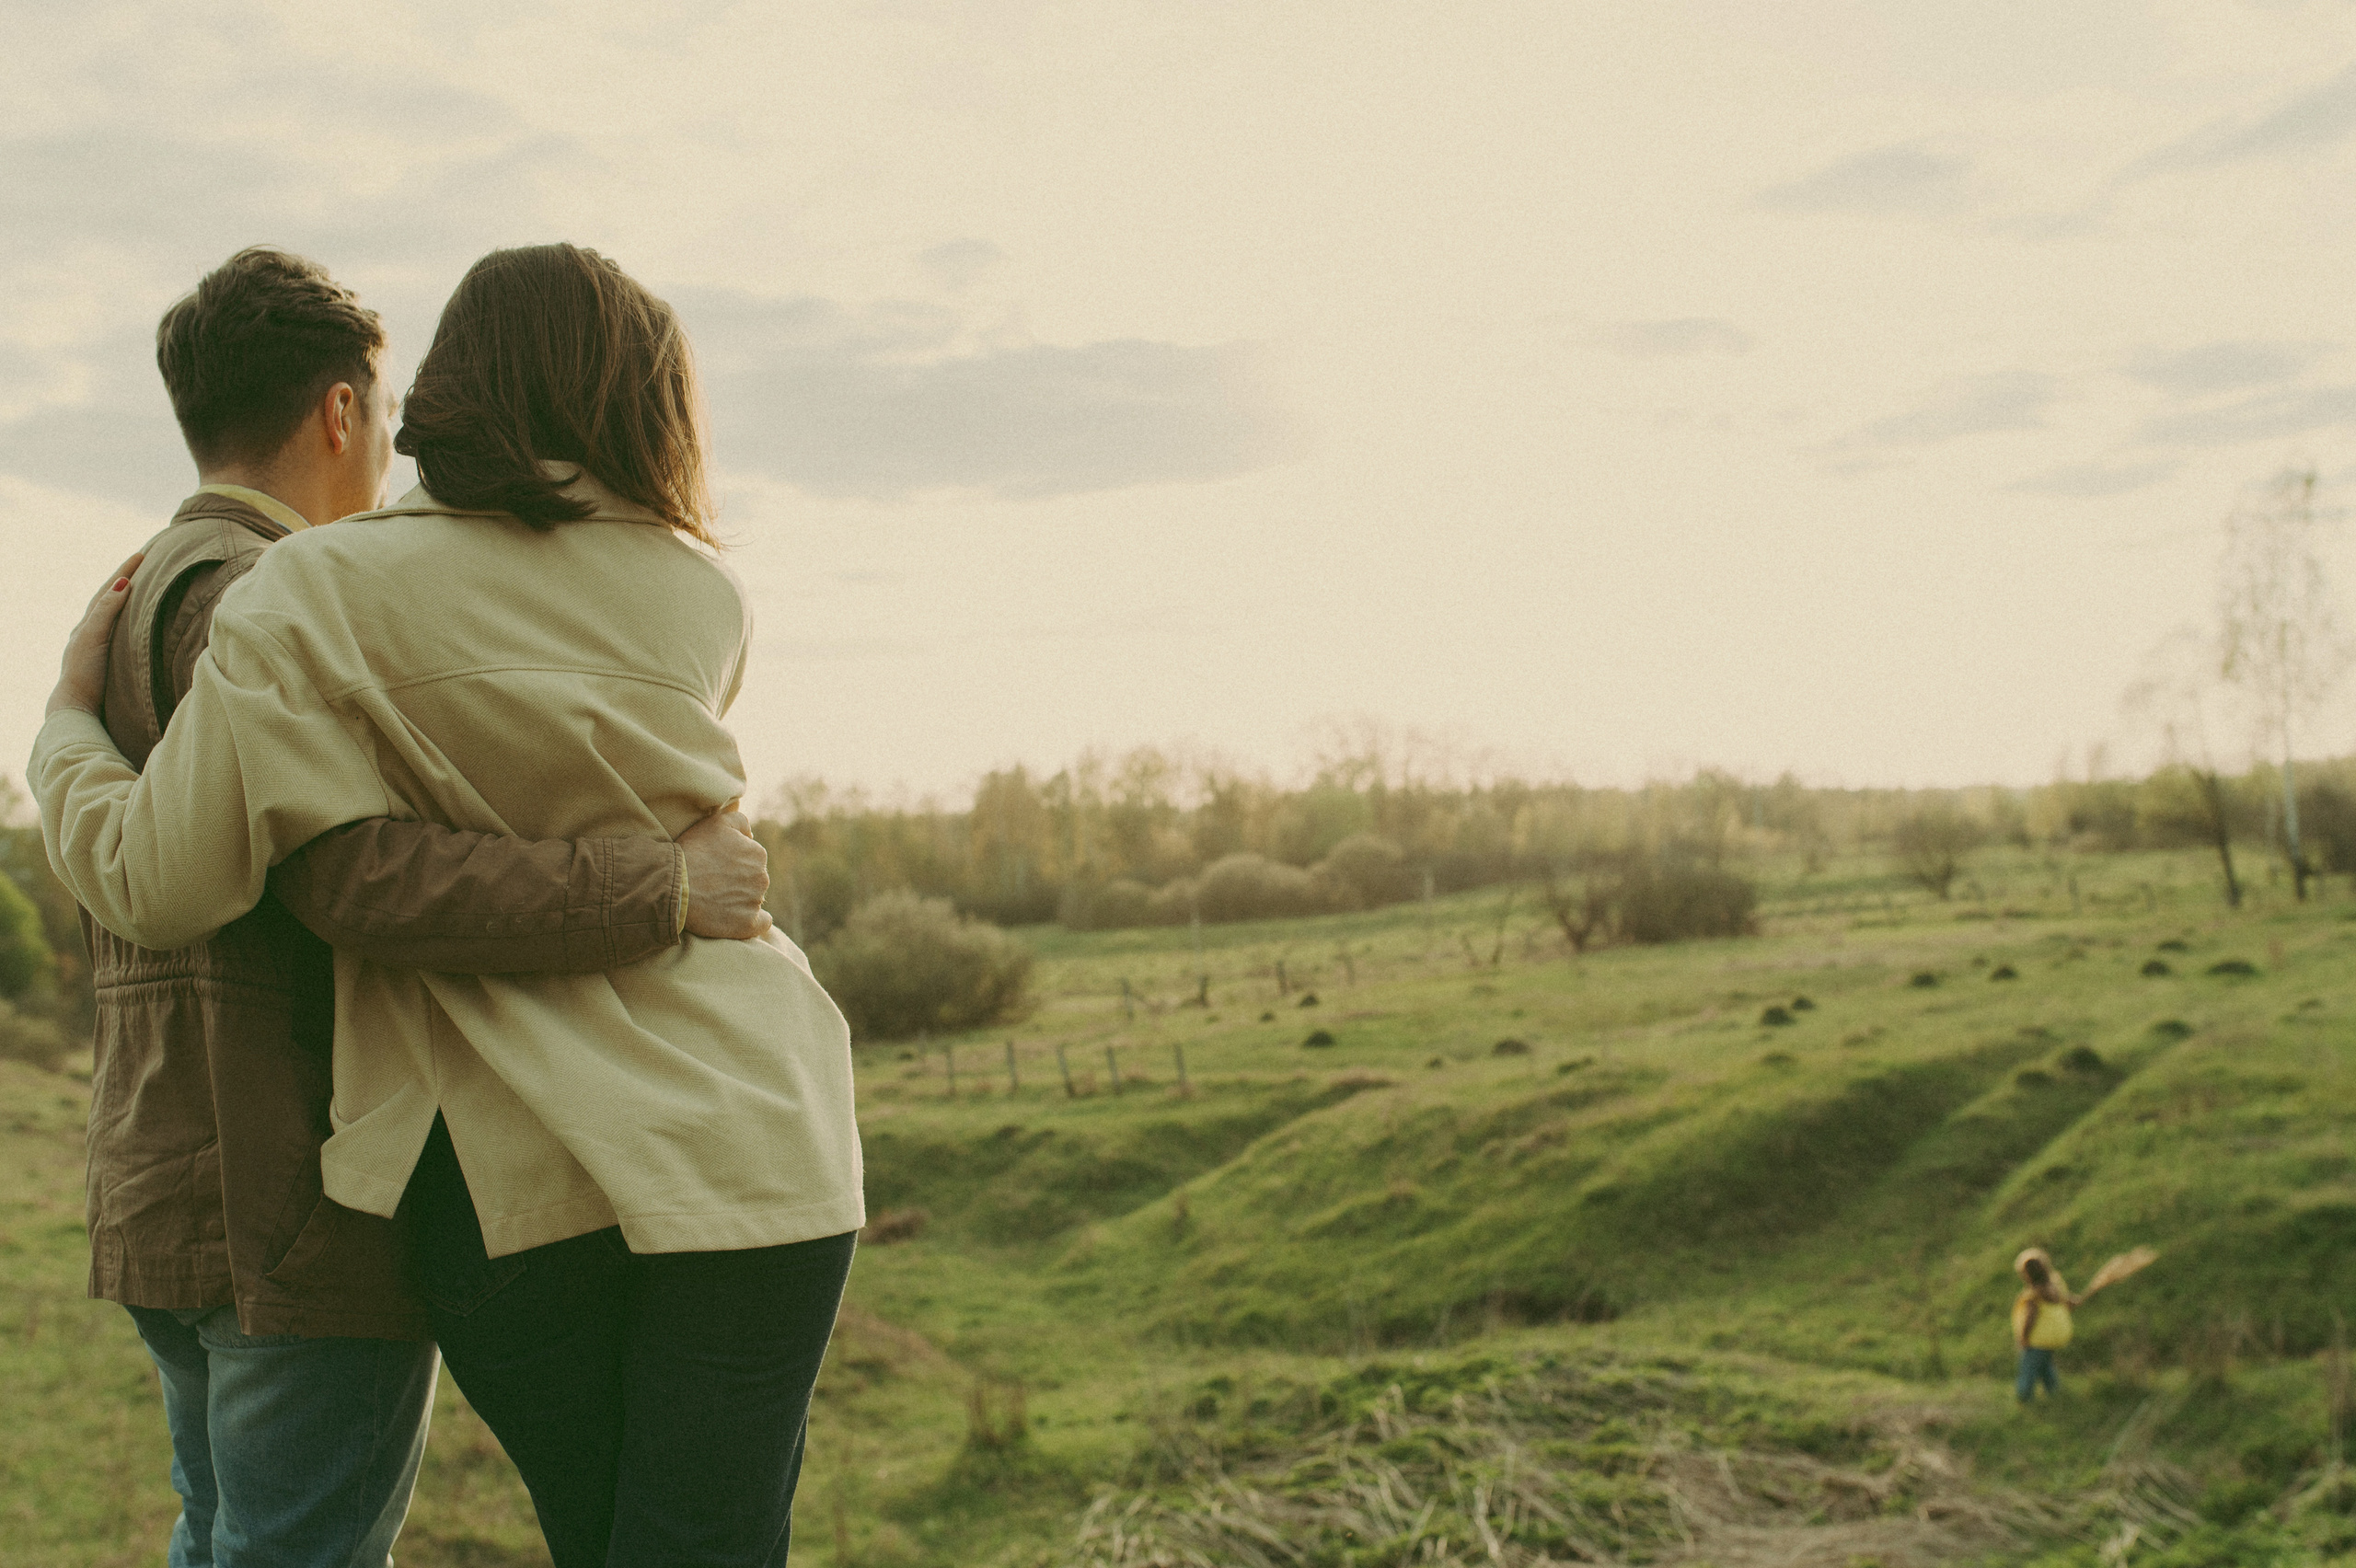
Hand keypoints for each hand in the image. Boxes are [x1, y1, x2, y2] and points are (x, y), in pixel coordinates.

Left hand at [46, 553, 143, 718]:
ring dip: (127, 598)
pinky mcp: (105, 658)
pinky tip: (134, 621)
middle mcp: (91, 630)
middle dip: (126, 578)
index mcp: (88, 622)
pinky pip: (118, 629)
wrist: (76, 706)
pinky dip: (127, 617)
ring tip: (142, 586)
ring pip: (113, 613)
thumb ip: (106, 611)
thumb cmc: (85, 672)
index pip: (109, 589)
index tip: (142, 554)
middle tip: (144, 563)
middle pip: (110, 597)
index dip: (125, 570)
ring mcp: (97, 644)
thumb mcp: (93, 638)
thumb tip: (122, 584)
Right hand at [678, 804, 772, 939]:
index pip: (751, 860)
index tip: (715, 868)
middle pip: (753, 880)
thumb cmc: (692, 852)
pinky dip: (753, 922)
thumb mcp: (716, 823)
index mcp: (757, 854)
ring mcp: (755, 902)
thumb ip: (740, 821)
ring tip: (714, 900)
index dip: (732, 864)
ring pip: (754, 900)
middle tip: (712, 884)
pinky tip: (738, 919)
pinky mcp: (747, 924)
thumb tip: (751, 835)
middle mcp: (762, 877)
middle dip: (737, 881)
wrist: (672, 885)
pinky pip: (762, 924)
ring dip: (740, 900)